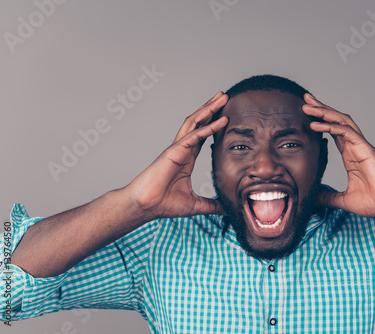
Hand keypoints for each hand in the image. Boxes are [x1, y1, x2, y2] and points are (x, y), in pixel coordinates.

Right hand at [126, 92, 228, 219]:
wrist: (146, 206)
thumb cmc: (164, 204)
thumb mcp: (196, 205)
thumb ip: (212, 205)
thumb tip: (227, 209)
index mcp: (187, 158)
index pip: (203, 136)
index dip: (214, 124)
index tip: (226, 114)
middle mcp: (183, 149)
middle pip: (199, 123)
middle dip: (212, 108)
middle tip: (225, 96)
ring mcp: (177, 148)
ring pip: (195, 122)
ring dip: (209, 109)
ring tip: (222, 97)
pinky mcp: (174, 152)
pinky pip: (193, 136)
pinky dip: (207, 127)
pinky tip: (220, 120)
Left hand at [302, 93, 374, 219]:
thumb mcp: (344, 200)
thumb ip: (328, 197)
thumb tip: (313, 198)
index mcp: (350, 155)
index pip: (333, 131)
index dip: (320, 120)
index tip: (306, 113)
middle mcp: (355, 147)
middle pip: (336, 121)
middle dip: (320, 108)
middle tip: (305, 99)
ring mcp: (361, 146)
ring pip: (341, 121)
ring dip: (324, 112)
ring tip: (307, 105)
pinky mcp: (366, 149)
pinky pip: (346, 132)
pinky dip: (331, 126)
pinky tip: (316, 124)